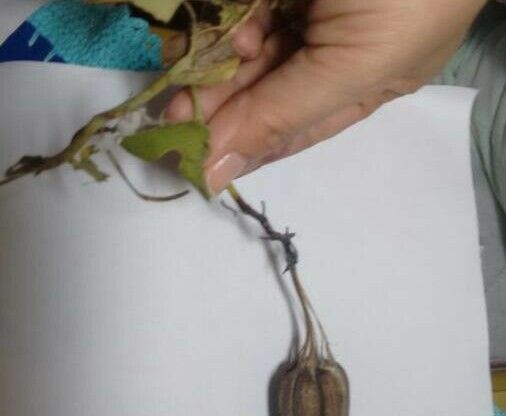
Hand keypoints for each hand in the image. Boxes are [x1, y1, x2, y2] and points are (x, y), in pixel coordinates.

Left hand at [166, 0, 485, 194]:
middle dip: (223, 109)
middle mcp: (337, 45)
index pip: (298, 126)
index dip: (251, 149)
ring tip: (190, 86)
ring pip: (250, 48)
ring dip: (220, 67)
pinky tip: (231, 34)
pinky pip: (245, 10)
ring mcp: (310, 5)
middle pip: (267, 89)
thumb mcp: (356, 66)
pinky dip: (230, 23)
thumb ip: (283, 117)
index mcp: (370, 79)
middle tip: (177, 123)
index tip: (205, 168)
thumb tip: (220, 176)